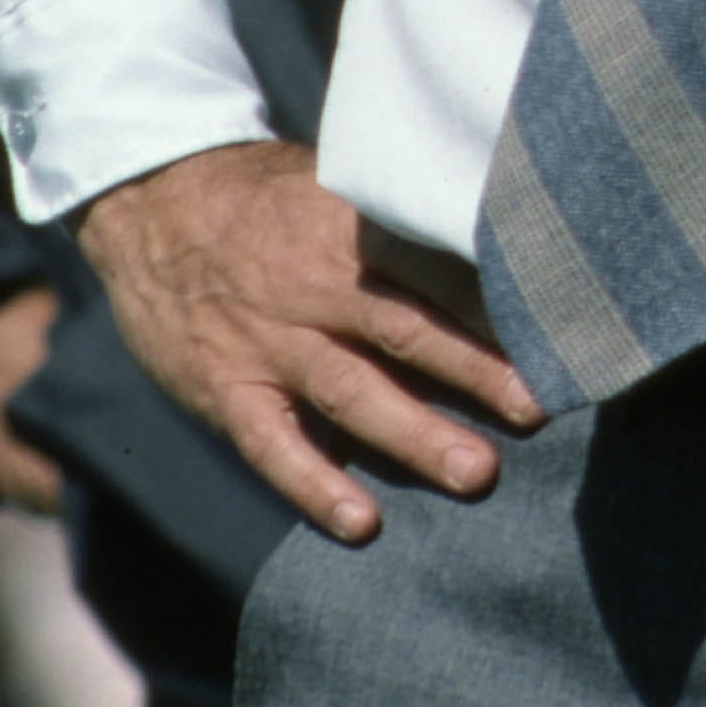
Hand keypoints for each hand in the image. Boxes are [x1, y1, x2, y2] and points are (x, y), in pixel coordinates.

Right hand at [75, 139, 545, 543]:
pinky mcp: (225, 387)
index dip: (490, 299)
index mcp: (347, 226)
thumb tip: (495, 245)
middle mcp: (312, 284)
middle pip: (404, 328)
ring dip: (415, 434)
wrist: (151, 200)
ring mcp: (267, 341)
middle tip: (541, 407)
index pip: (430, 262)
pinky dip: (314, 484)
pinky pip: (271, 444)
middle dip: (475, 371)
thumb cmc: (268, 199)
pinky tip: (360, 523)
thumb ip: (400, 221)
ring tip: (477, 473)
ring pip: (350, 390)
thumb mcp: (334, 183)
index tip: (554, 328)